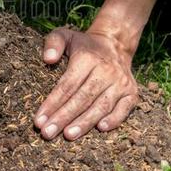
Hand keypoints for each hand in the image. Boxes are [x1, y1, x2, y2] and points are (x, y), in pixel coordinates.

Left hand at [33, 0, 157, 139]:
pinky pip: (124, 109)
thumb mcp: (65, 35)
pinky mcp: (132, 92)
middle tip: (47, 133)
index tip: (39, 120)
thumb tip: (48, 59)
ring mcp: (121, 83)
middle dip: (63, 117)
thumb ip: (53, 43)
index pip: (67, 85)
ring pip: (101, 106)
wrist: (115, 44)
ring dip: (85, 123)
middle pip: (82, 98)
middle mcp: (106, 71)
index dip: (52, 103)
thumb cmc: (83, 45)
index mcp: (88, 58)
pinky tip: (101, 129)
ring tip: (68, 135)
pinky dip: (114, 120)